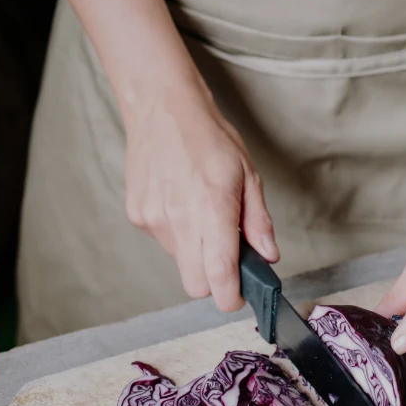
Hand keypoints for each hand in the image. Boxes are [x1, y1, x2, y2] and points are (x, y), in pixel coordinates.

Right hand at [123, 82, 278, 310]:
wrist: (162, 109)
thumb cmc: (209, 137)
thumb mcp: (248, 173)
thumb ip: (258, 220)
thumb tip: (268, 255)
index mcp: (212, 209)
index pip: (219, 276)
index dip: (231, 296)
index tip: (240, 295)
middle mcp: (179, 220)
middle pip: (195, 285)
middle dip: (213, 280)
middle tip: (226, 254)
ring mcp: (153, 219)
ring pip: (179, 260)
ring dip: (194, 249)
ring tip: (199, 209)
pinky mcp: (137, 215)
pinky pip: (162, 240)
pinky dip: (174, 231)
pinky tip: (179, 199)